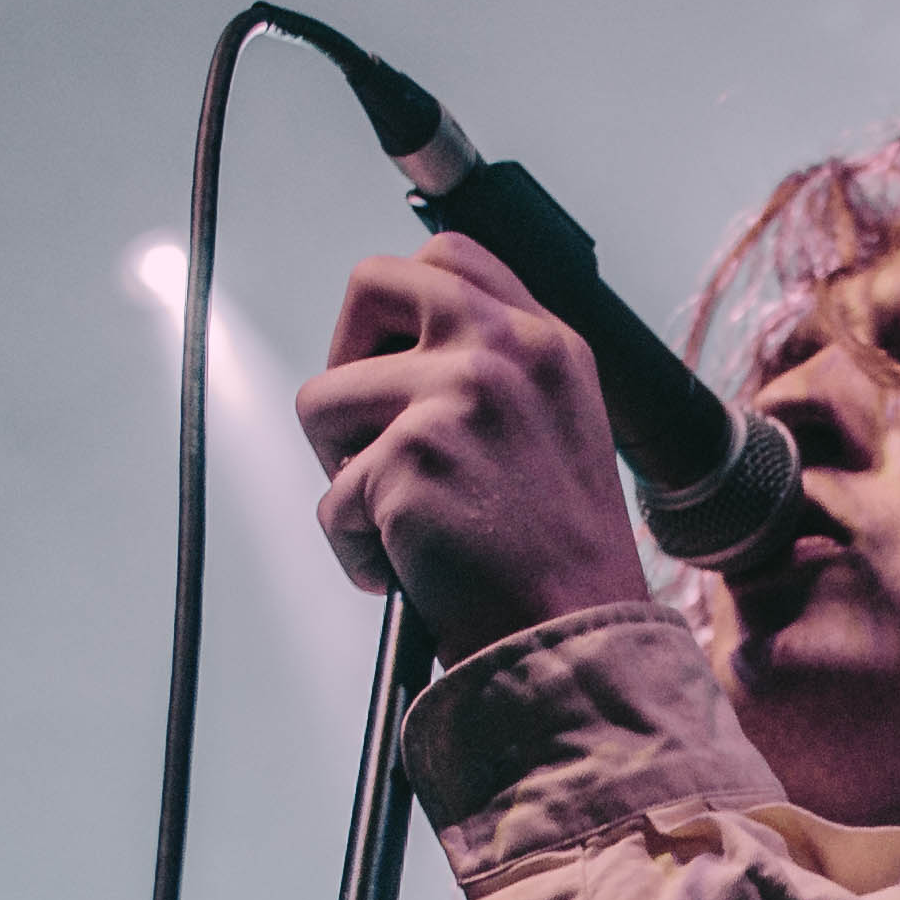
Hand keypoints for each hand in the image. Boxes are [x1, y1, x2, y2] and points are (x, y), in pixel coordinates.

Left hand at [293, 232, 656, 656]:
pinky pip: (330, 499)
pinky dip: (354, 548)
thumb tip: (401, 359)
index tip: (387, 364)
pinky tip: (408, 569)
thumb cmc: (563, 563)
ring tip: (399, 520)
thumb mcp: (560, 430)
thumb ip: (500, 375)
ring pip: (322, 401)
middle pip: (371, 285)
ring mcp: (459, 397)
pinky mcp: (411, 458)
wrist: (577, 640)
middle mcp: (507, 351)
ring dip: (341, 471)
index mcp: (547, 342)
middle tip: (364, 433)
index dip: (395, 310)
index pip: (447, 259)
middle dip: (344, 362)